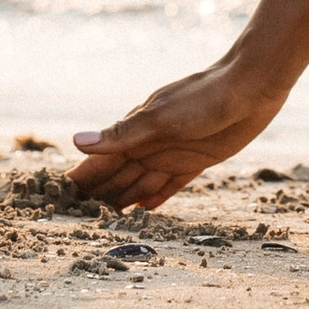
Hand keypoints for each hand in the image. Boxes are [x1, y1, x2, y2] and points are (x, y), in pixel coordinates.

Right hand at [67, 57, 285, 211]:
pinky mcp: (195, 161)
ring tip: (106, 221)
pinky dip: (155, 197)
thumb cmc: (203, 99)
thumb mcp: (159, 119)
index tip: (58, 198)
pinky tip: (145, 209)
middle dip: (98, 195)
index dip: (81, 179)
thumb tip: (76, 141)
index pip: (99, 161)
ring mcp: (171, 154)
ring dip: (124, 199)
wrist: (250, 88)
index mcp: (134, 133)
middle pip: (117, 176)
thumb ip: (120, 135)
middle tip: (77, 220)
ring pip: (140, 183)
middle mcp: (149, 145)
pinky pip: (169, 185)